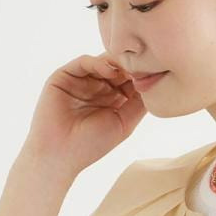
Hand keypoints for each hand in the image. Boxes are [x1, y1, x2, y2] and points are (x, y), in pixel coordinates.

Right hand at [23, 50, 146, 175]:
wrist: (59, 154)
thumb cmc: (91, 145)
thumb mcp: (124, 124)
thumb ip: (139, 104)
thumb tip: (156, 83)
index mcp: (112, 99)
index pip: (130, 80)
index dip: (142, 75)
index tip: (157, 72)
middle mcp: (97, 87)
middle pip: (118, 67)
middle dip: (131, 65)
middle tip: (145, 62)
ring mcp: (81, 80)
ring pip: (103, 62)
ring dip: (117, 62)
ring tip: (129, 67)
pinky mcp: (64, 75)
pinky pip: (84, 62)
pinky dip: (98, 62)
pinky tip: (110, 70)